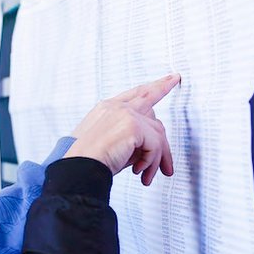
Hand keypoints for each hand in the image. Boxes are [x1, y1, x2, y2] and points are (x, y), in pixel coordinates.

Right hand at [65, 74, 180, 185]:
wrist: (78, 168)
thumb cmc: (88, 162)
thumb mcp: (111, 144)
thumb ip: (132, 137)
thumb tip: (155, 145)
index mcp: (106, 109)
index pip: (134, 94)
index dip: (152, 86)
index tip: (167, 79)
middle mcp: (116, 107)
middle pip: (149, 96)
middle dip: (164, 86)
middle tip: (175, 79)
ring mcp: (125, 114)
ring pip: (157, 132)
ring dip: (158, 157)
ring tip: (149, 175)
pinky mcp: (133, 127)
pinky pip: (155, 146)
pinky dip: (151, 162)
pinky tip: (139, 172)